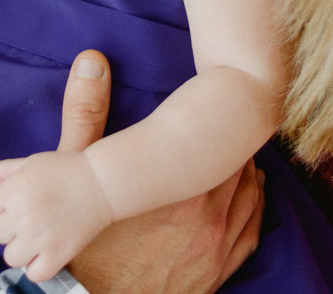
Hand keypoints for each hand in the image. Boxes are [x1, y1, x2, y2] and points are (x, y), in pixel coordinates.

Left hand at [0, 150, 113, 281]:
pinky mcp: (57, 256)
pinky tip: (44, 252)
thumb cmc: (64, 170)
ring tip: (36, 235)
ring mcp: (40, 239)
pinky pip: (33, 274)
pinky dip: (37, 267)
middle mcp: (23, 216)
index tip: (11, 204)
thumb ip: (2, 172)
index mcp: (13, 190)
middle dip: (8, 225)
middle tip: (29, 216)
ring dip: (20, 248)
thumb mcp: (28, 161)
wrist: (101, 183)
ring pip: (10, 257)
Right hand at [57, 50, 264, 293]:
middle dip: (236, 145)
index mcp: (182, 188)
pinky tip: (251, 199)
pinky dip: (255, 211)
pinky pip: (252, 235)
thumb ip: (86, 113)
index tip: (223, 101)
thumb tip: (92, 59)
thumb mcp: (77, 174)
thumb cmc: (84, 242)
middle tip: (234, 123)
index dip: (225, 120)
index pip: (223, 141)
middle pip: (240, 166)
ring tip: (242, 156)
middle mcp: (209, 215)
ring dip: (249, 175)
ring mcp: (218, 247)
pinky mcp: (218, 273)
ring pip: (252, 199)